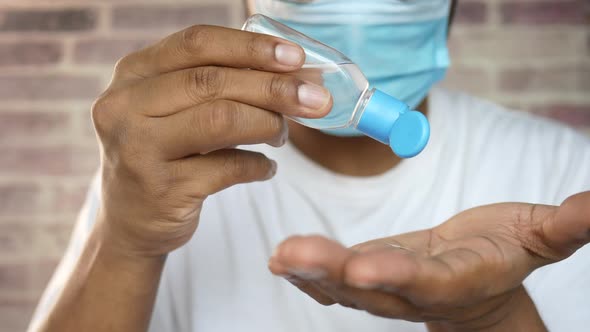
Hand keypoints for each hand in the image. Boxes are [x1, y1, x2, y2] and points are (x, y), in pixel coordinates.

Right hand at [92, 25, 331, 256]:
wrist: (129, 220)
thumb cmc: (163, 154)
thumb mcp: (172, 109)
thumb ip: (217, 85)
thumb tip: (296, 74)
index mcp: (133, 74)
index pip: (197, 44)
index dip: (251, 47)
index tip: (295, 57)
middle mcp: (125, 106)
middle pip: (212, 82)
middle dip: (274, 87)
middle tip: (315, 99)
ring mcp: (139, 149)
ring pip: (221, 120)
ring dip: (267, 124)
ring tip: (283, 134)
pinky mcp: (161, 189)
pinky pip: (228, 168)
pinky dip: (258, 165)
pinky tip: (267, 168)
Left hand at [269, 192, 589, 329]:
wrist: (477, 283)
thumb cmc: (504, 252)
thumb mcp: (538, 236)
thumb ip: (562, 226)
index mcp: (457, 279)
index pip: (425, 281)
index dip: (395, 274)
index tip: (361, 264)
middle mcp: (414, 290)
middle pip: (370, 286)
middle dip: (332, 272)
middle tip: (291, 256)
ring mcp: (386, 287)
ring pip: (345, 284)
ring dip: (309, 270)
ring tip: (278, 256)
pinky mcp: (367, 275)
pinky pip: (335, 278)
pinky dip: (307, 271)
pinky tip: (281, 259)